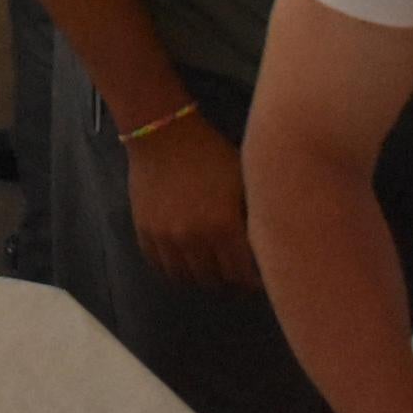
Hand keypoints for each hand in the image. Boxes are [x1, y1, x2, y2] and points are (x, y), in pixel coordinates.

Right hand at [125, 114, 259, 288]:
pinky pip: (157, 263)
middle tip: (234, 270)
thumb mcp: (243, 180)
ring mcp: (165, 236)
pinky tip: (183, 258)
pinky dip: (172, 266)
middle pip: (214, 279)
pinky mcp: (143, 229)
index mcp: (224, 227)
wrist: (162, 132)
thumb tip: (268, 243)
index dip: (253, 280)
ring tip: (209, 267)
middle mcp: (194, 238)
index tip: (258, 276)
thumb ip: (254, 216)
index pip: (242, 274)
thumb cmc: (210, 153)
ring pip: (185, 277)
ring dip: (199, 275)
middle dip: (228, 278)